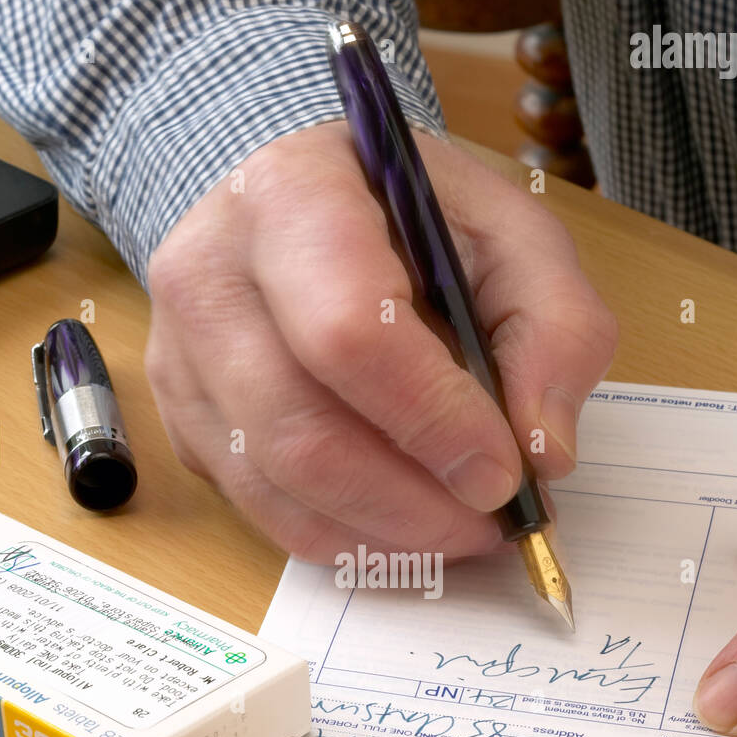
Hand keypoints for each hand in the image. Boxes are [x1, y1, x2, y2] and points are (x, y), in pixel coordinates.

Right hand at [144, 121, 616, 561]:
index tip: (503, 472)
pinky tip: (401, 524)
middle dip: (413, 504)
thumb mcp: (512, 235)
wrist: (298, 207)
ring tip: (458, 530)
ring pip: (275, 489)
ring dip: (383, 535)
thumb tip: (544, 452)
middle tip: (490, 524)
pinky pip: (259, 511)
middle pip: (300, 433)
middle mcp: (210, 278)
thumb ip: (556, 329)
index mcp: (293, 198)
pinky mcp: (183, 422)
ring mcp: (180, 359)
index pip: (349, 331)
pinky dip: (343, 538)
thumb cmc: (408, 218)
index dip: (432, 418)